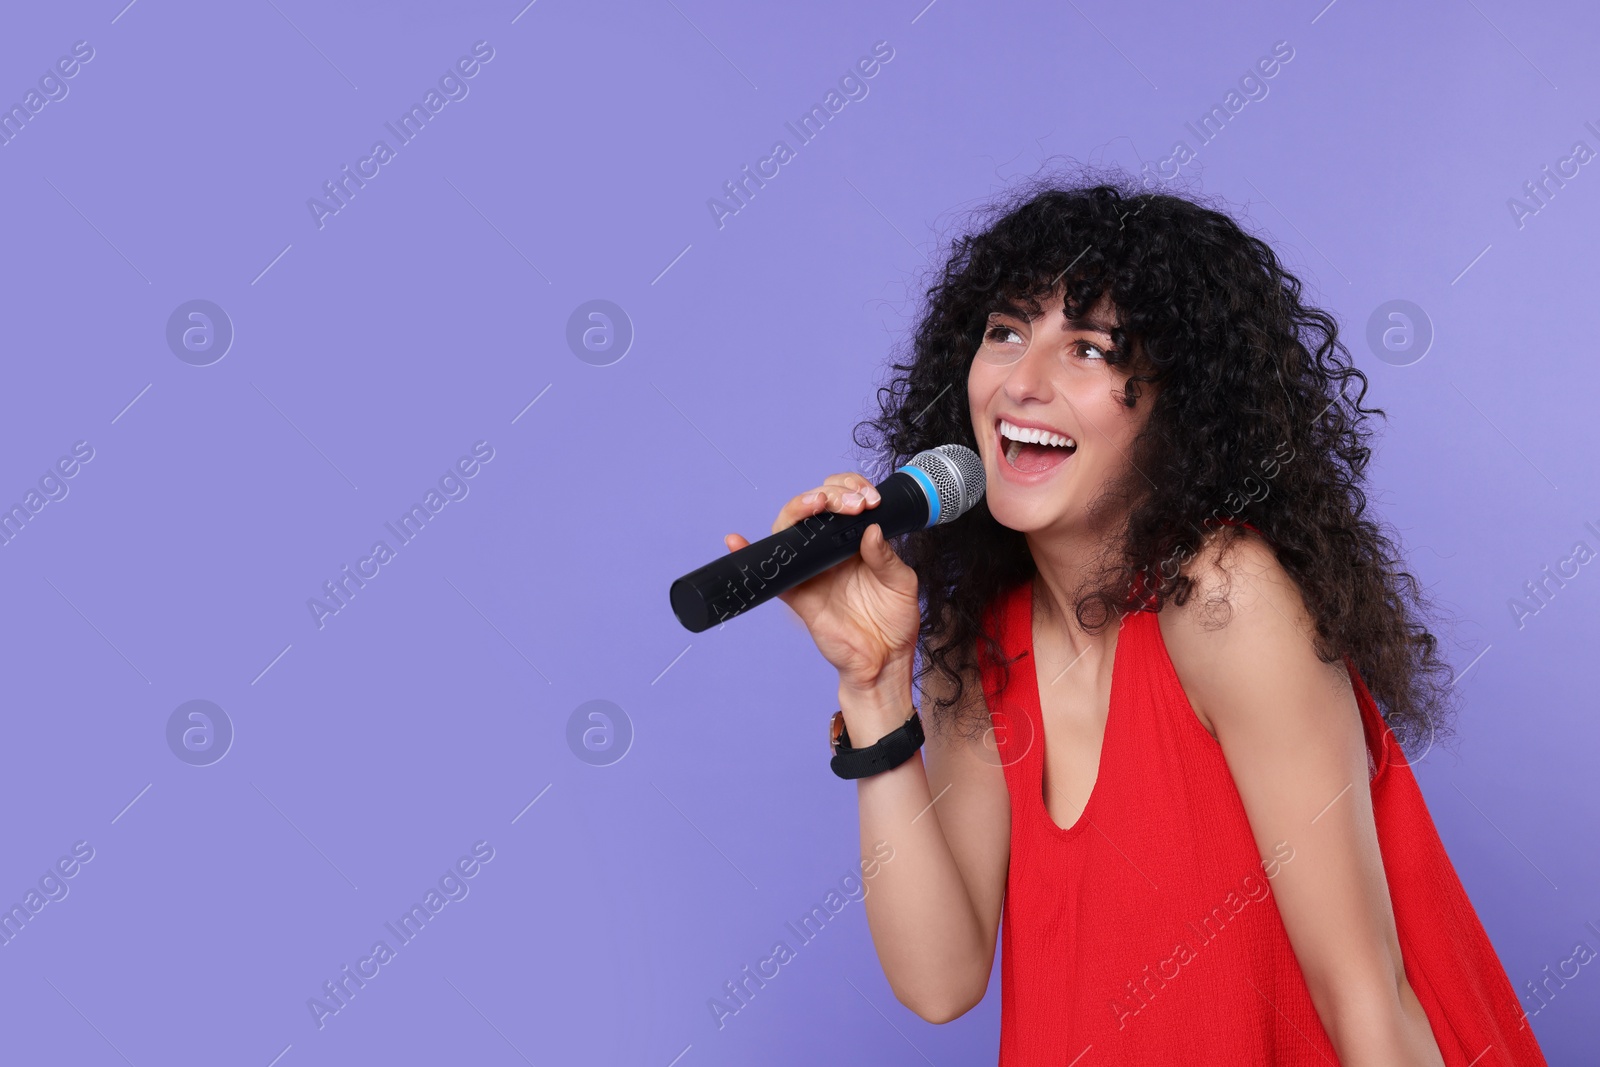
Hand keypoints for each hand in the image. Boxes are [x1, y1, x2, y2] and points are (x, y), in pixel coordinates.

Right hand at [725, 472, 920, 695]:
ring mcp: (811, 569)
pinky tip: (736, 540)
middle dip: (831, 493)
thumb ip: (885, 556)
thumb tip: (869, 529)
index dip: (850, 489)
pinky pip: (770, 573)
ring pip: (790, 529)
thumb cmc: (895, 621)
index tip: (868, 498)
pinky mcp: (796, 593)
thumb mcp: (901, 583)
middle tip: (853, 503)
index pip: (842, 500)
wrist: (884, 661)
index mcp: (854, 542)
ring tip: (817, 503)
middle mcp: (829, 550)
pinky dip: (747, 554)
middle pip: (814, 506)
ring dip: (798, 508)